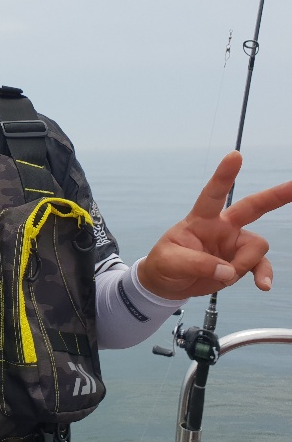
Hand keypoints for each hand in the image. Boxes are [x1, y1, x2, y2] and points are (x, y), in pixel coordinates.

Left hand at [138, 151, 291, 299]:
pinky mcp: (240, 262)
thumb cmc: (165, 264)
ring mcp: (233, 244)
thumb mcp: (171, 263)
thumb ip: (198, 264)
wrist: (167, 284)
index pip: (212, 194)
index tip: (235, 155)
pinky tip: (262, 285)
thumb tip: (229, 272)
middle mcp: (221, 227)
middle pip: (253, 206)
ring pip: (257, 246)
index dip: (224, 175)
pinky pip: (260, 265)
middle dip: (276, 196)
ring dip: (244, 264)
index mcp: (200, 220)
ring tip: (224, 275)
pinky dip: (263, 275)